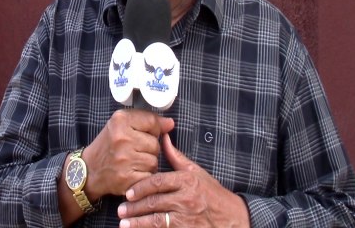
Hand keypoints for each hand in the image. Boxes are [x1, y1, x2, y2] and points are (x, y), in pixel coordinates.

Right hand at [82, 109, 173, 199]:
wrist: (90, 169)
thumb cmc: (109, 145)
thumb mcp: (122, 125)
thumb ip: (146, 120)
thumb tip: (170, 123)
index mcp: (120, 121)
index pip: (152, 121)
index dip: (152, 129)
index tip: (143, 133)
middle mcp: (121, 138)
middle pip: (155, 143)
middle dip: (149, 148)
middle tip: (134, 150)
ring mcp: (124, 159)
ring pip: (154, 161)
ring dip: (147, 163)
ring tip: (133, 161)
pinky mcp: (127, 178)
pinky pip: (150, 176)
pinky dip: (144, 176)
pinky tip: (133, 172)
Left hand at [117, 133, 249, 226]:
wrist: (233, 217)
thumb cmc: (212, 193)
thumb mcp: (196, 172)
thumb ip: (176, 157)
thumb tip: (163, 137)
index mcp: (186, 180)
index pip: (157, 182)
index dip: (140, 188)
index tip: (128, 193)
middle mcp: (186, 198)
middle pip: (154, 202)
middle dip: (135, 207)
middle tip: (121, 209)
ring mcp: (187, 217)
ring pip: (157, 219)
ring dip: (138, 222)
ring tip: (124, 223)